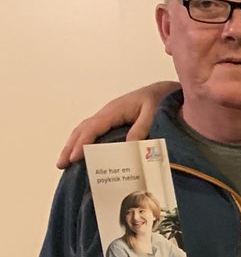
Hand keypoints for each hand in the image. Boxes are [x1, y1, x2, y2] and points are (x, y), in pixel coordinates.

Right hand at [57, 81, 176, 166]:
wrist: (164, 91)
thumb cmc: (159, 100)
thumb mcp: (153, 114)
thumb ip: (141, 129)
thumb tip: (127, 147)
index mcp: (113, 110)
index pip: (92, 128)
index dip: (82, 143)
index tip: (74, 158)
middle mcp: (107, 113)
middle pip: (82, 130)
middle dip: (70, 147)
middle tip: (61, 165)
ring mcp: (108, 117)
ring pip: (85, 130)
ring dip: (73, 145)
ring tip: (65, 162)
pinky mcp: (113, 121)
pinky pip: (94, 132)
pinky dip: (84, 142)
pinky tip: (83, 154)